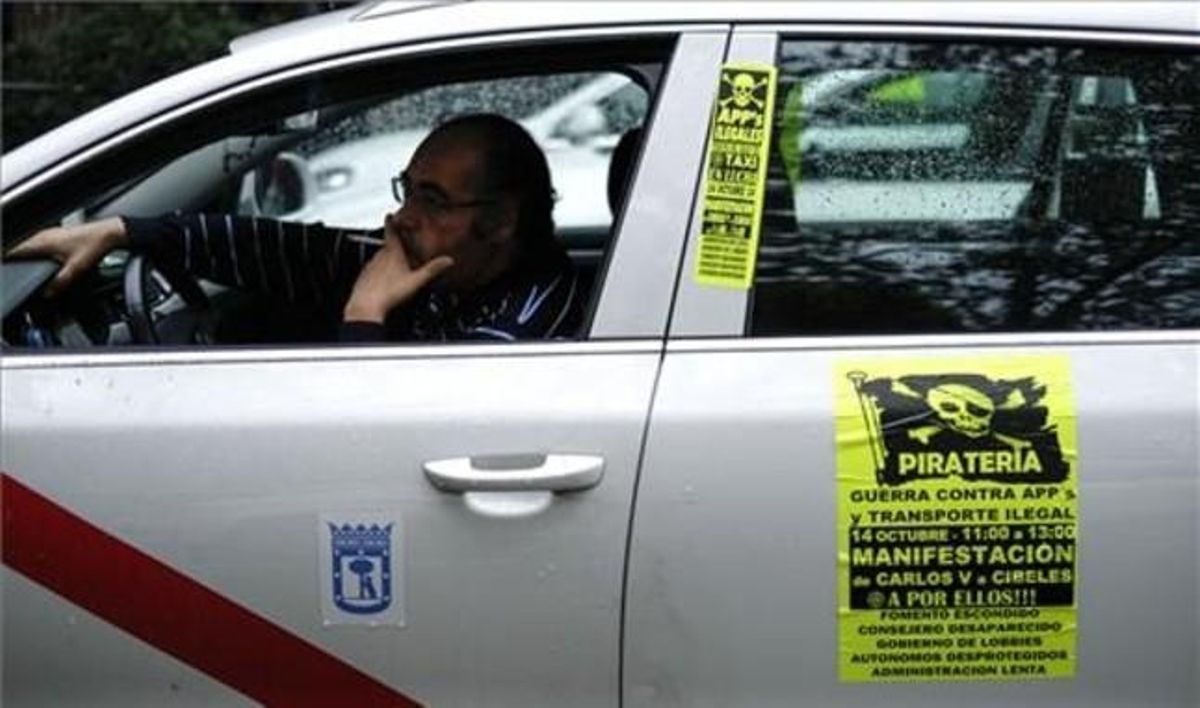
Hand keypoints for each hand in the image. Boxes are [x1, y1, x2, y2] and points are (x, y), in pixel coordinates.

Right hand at [6, 217, 128, 296]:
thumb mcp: (77, 268)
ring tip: (11, 260)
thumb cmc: (94, 245)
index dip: (4, 256)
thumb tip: (48, 294)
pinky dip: (28, 249)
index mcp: (42, 242)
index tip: (0, 263)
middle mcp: (42, 236)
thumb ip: (60, 282)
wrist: (109, 232)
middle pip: (17, 245)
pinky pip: (35, 242)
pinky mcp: (55, 236)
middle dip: (8, 254)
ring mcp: (48, 234)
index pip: (14, 249)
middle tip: (4, 264)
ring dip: (18, 251)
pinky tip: (32, 256)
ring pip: (26, 243)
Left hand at [342, 214, 452, 322]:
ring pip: (379, 258)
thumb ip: (432, 269)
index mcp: (391, 253)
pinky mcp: (364, 278)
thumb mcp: (416, 280)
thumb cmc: (389, 293)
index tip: (389, 215)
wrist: (366, 307)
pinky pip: (373, 270)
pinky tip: (386, 281)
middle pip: (386, 246)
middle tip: (401, 244)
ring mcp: (370, 267)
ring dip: (387, 258)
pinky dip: (379, 271)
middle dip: (393, 244)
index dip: (391, 222)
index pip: (390, 232)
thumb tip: (447, 260)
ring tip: (396, 265)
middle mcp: (378, 257)